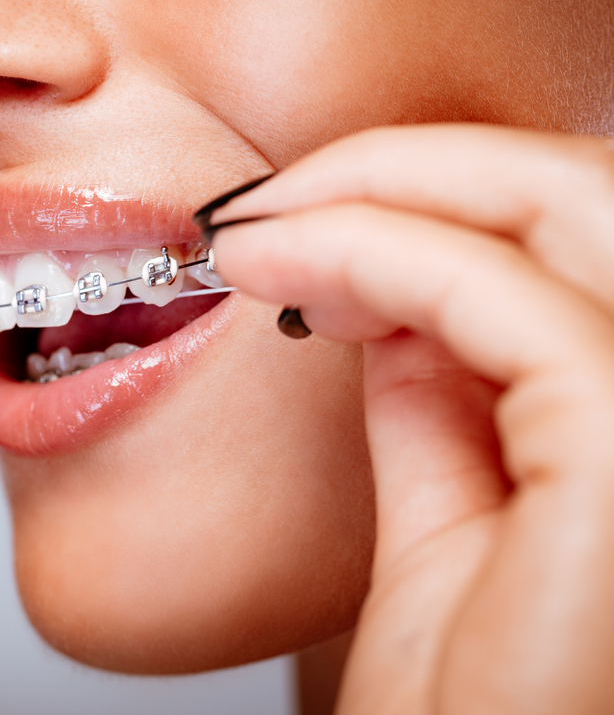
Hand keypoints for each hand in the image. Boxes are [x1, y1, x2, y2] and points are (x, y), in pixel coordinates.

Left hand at [205, 125, 613, 713]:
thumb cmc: (473, 707)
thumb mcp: (454, 515)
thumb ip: (446, 396)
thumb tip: (393, 289)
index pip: (583, 229)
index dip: (437, 191)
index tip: (298, 213)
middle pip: (586, 191)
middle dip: (407, 167)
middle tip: (265, 204)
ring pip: (554, 207)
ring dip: (373, 194)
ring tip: (248, 236)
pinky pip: (495, 297)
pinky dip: (369, 255)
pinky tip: (274, 271)